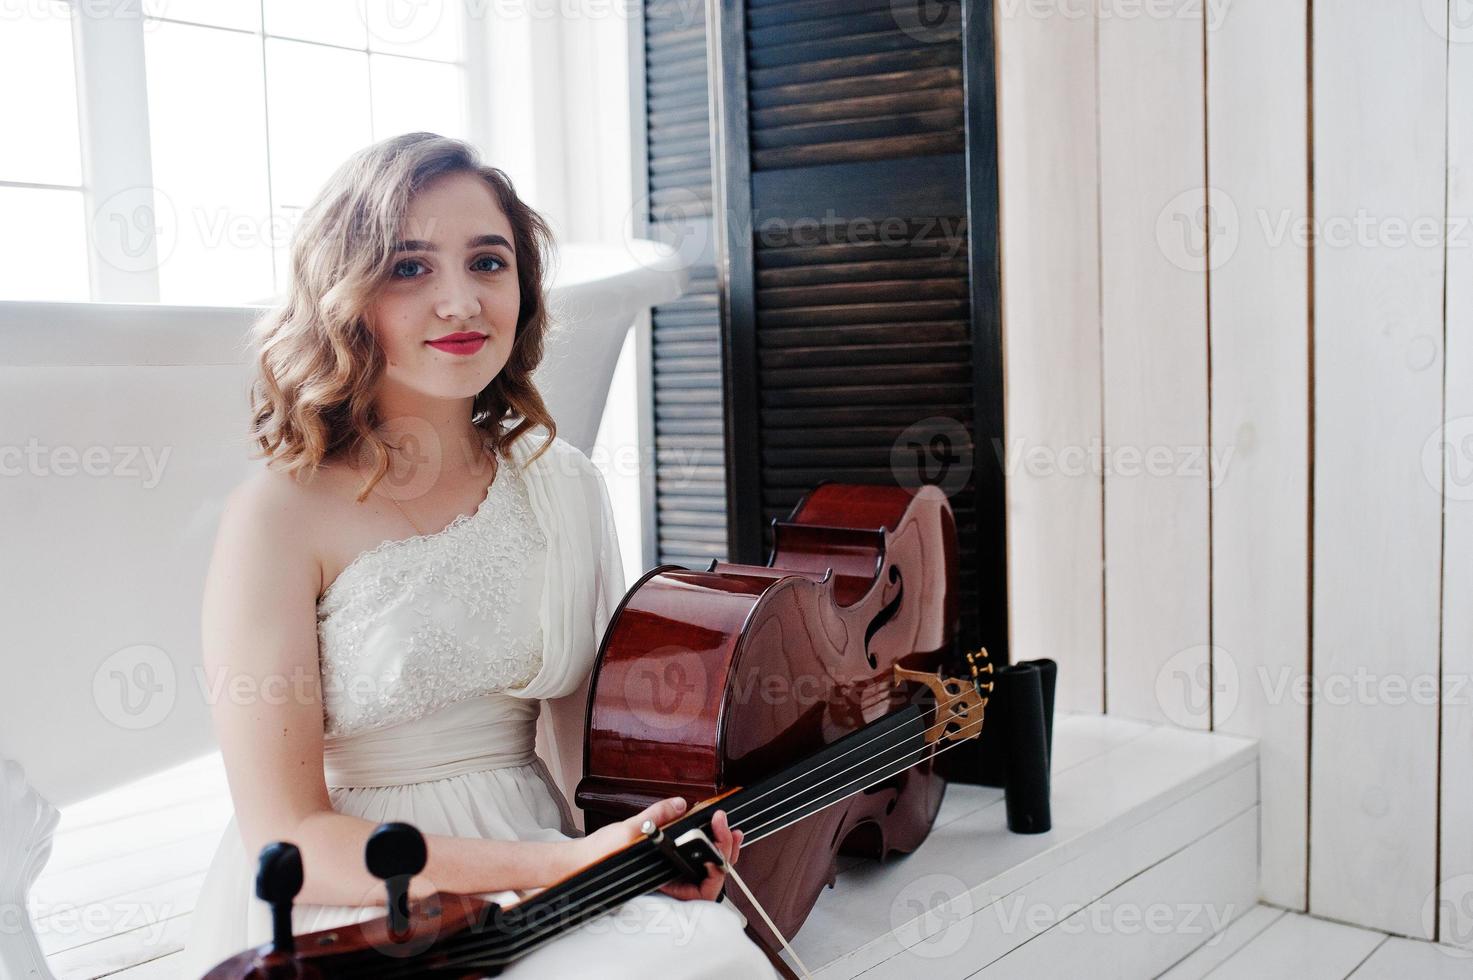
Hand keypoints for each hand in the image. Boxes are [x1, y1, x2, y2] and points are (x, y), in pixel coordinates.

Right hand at [571, 797, 742, 902]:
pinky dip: (703, 846)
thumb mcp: (629, 832)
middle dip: (725, 849)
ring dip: (718, 848)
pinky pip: (691, 860)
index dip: (720, 858)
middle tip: (728, 825)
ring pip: (704, 868)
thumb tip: (679, 804)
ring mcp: (671, 877)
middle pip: (712, 875)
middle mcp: (672, 885)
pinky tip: (708, 831)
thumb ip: (656, 816)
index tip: (721, 833)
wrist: (579, 864)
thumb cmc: (599, 860)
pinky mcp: (666, 868)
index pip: (707, 884)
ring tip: (724, 826)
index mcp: (667, 886)